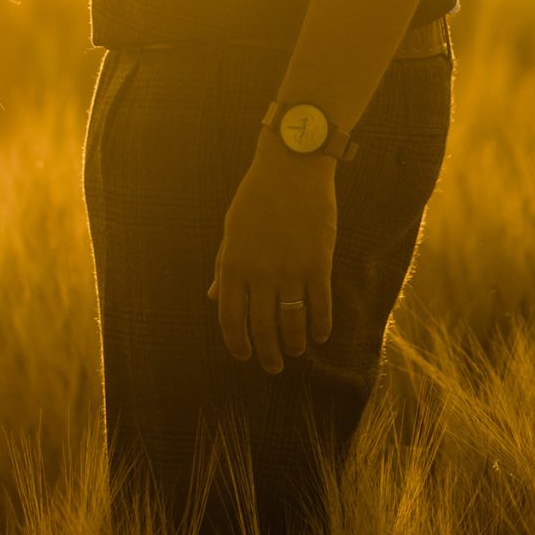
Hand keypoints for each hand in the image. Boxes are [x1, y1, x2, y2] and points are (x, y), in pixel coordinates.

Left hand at [208, 134, 336, 371]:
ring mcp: (290, 269)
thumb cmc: (257, 197)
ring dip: (294, 344)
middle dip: (268, 354)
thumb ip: (224, 267)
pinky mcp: (318, 263)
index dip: (236, 343)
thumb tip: (213, 298)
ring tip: (296, 351)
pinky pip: (320, 306)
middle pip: (262, 328)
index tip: (244, 355)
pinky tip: (320, 335)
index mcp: (233, 264)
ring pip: (292, 323)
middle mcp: (259, 272)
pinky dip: (320, 326)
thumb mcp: (232, 230)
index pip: (230, 317)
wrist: (292, 168)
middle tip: (273, 366)